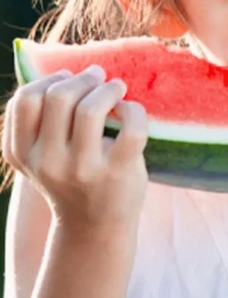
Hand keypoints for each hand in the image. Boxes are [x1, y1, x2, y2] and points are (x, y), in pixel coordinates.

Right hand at [3, 64, 149, 234]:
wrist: (95, 226)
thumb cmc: (71, 177)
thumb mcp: (42, 155)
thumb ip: (41, 121)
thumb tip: (66, 71)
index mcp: (24, 153)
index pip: (25, 100)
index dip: (49, 79)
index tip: (68, 78)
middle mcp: (49, 162)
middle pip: (59, 97)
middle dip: (84, 78)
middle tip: (98, 77)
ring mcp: (83, 169)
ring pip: (91, 109)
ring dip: (109, 88)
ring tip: (117, 88)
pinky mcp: (117, 173)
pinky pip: (131, 126)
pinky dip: (133, 109)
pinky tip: (130, 111)